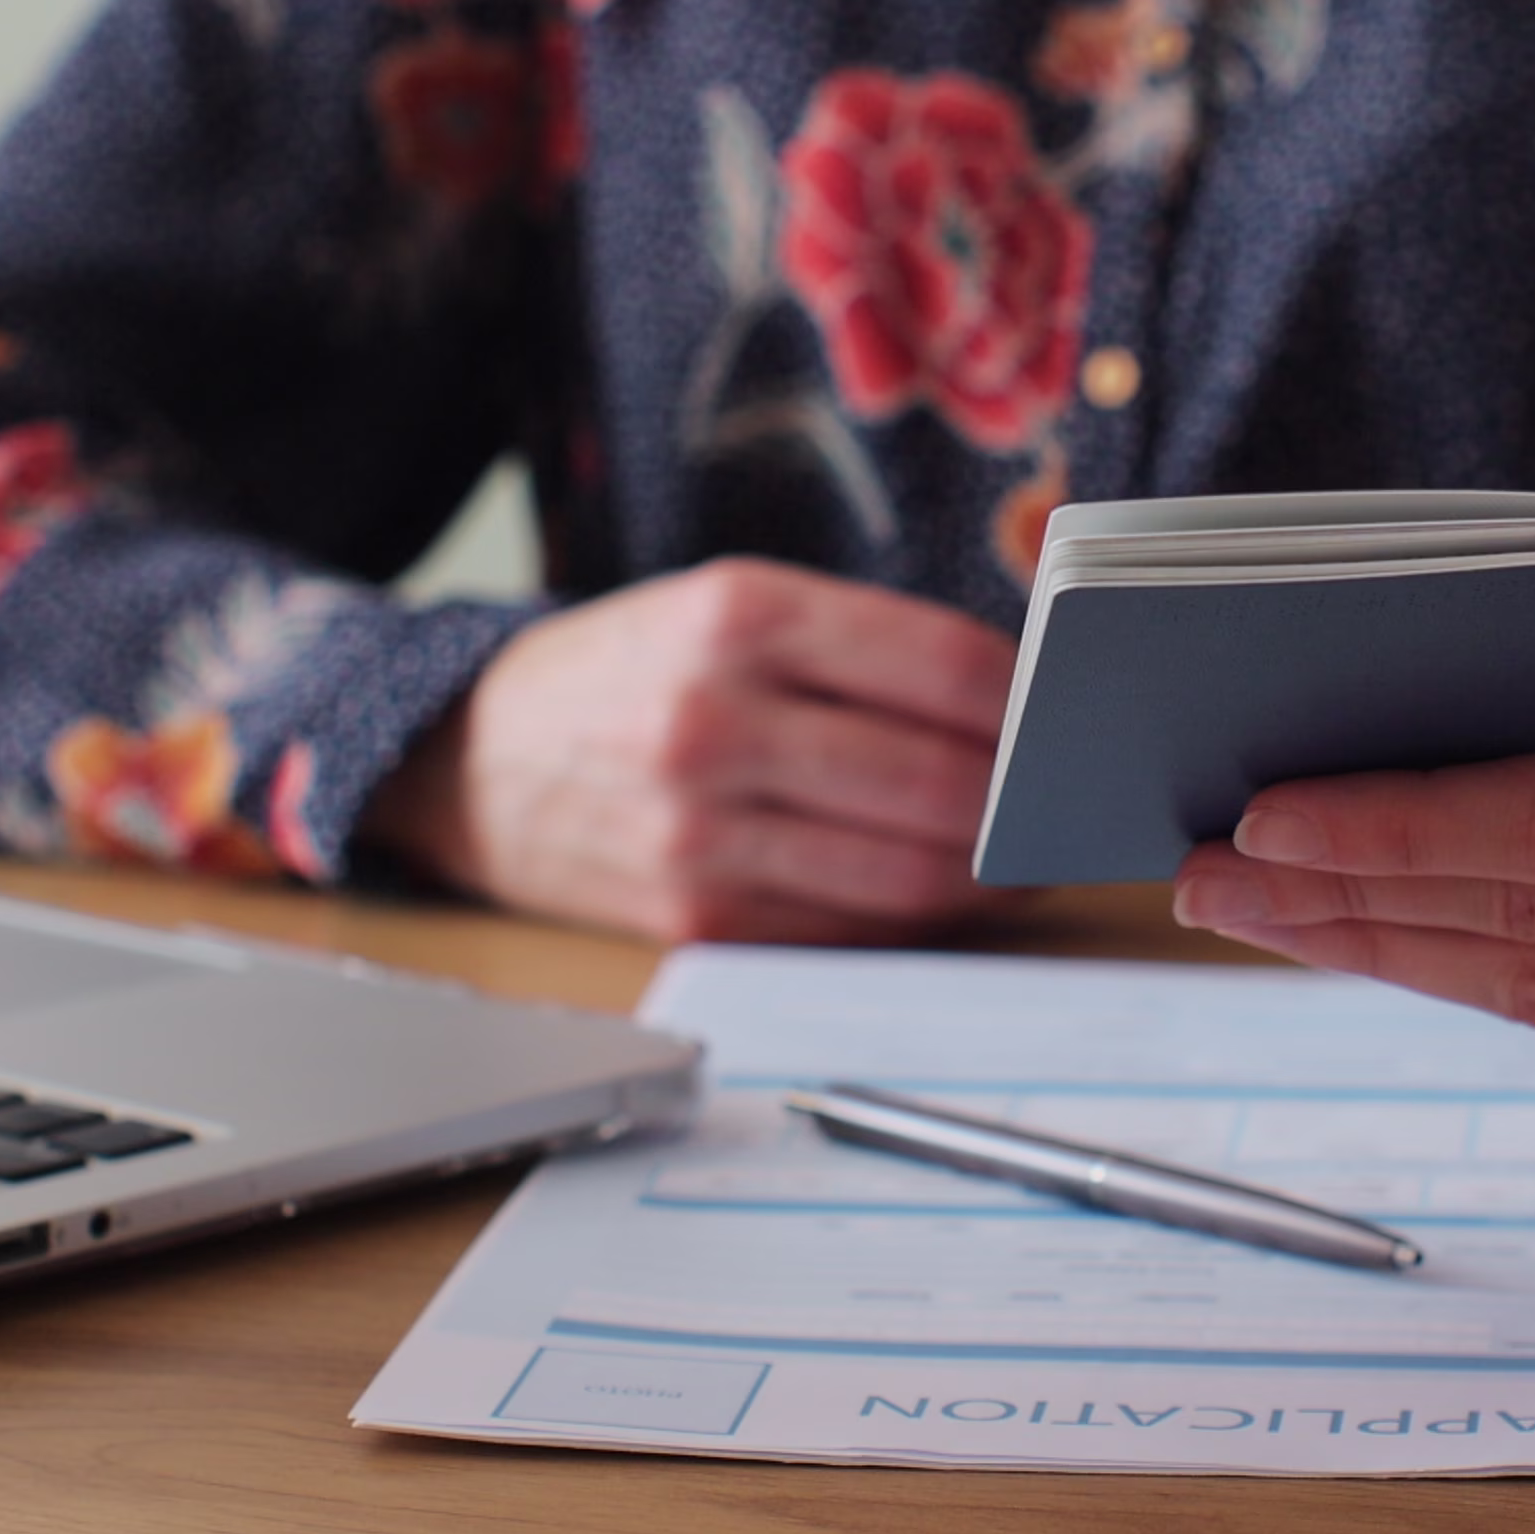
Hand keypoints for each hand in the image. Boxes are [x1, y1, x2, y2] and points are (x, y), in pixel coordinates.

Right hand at [368, 558, 1024, 943]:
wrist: (468, 759)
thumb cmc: (630, 673)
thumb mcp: (727, 604)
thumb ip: (863, 645)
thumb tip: (1018, 709)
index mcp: (739, 615)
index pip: (946, 667)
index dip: (1031, 705)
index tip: (1066, 718)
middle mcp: (716, 718)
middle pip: (940, 781)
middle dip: (1025, 802)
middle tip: (1062, 802)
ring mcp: (700, 829)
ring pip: (906, 872)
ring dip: (985, 875)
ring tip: (1020, 858)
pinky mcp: (691, 916)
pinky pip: (847, 929)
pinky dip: (910, 917)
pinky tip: (937, 893)